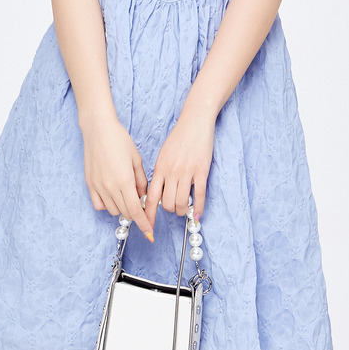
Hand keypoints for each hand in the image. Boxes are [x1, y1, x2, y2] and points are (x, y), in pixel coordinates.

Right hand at [81, 114, 153, 240]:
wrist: (98, 129)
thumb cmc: (120, 140)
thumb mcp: (137, 160)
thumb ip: (141, 181)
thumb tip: (143, 197)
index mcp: (124, 181)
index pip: (136, 210)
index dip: (144, 224)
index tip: (150, 233)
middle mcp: (110, 187)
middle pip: (126, 212)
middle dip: (135, 212)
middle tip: (140, 201)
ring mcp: (98, 186)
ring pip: (113, 210)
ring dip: (122, 207)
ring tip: (125, 192)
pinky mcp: (89, 184)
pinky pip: (99, 205)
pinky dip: (107, 204)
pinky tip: (112, 194)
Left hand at [144, 109, 214, 231]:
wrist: (195, 122)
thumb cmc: (178, 138)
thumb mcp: (163, 155)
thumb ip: (160, 173)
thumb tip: (157, 193)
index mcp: (159, 168)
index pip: (150, 197)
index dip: (148, 215)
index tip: (147, 226)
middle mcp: (171, 172)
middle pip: (167, 203)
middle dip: (170, 210)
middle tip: (174, 208)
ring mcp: (187, 172)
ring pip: (182, 202)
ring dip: (183, 211)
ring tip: (184, 209)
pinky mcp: (201, 171)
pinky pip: (199, 196)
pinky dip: (198, 209)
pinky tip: (197, 215)